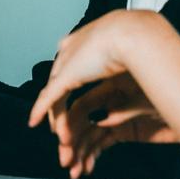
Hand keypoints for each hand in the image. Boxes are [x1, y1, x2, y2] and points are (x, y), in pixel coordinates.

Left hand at [26, 10, 159, 131]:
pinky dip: (40, 110)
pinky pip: (49, 97)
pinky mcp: (66, 75)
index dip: (69, 92)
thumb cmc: (145, 47)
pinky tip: (34, 122)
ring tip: (63, 142)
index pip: (72, 72)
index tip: (75, 112)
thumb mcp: (132, 69)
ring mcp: (67, 63)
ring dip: (59, 122)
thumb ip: (119, 92)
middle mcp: (72, 52)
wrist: (137, 35)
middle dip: (62, 115)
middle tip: (67, 136)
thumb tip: (105, 116)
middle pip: (60, 88)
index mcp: (88, 44)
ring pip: (56, 97)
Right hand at [52, 74, 177, 178]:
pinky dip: (93, 156)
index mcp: (110, 85)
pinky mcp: (125, 132)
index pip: (80, 105)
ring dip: (79, 153)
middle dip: (71, 143)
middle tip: (65, 160)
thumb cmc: (174, 92)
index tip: (63, 140)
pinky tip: (86, 167)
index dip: (68, 123)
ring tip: (74, 171)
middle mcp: (109, 100)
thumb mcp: (147, 100)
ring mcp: (116, 116)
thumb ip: (122, 111)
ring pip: (89, 136)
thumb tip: (97, 119)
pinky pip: (102, 143)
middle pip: (81, 122)